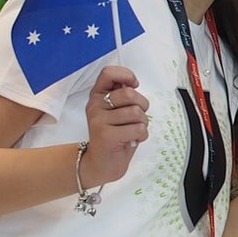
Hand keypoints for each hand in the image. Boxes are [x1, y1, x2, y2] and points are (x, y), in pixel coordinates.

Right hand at [82, 66, 149, 185]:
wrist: (102, 163)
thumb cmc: (115, 134)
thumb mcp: (116, 111)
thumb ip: (122, 95)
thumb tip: (132, 82)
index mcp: (97, 95)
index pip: (108, 72)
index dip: (127, 75)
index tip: (134, 85)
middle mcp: (94, 105)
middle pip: (129, 94)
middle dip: (143, 106)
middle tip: (137, 118)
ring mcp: (98, 120)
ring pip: (136, 112)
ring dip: (143, 123)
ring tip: (132, 131)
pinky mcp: (106, 135)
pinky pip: (138, 128)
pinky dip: (142, 136)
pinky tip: (132, 140)